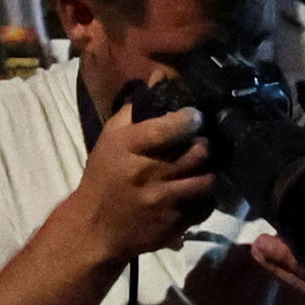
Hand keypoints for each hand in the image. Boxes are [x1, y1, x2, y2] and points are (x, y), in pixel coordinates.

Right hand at [71, 96, 222, 266]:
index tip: (195, 117)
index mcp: (130, 146)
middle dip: (204, 145)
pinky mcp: (174, 224)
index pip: (172, 127)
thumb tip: (161, 78)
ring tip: (201, 167)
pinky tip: (196, 192)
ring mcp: (164, 200)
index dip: (191, 119)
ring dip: (208, 171)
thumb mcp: (111, 137)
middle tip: (201, 143)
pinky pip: (204, 206)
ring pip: (206, 180)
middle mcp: (148, 172)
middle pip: (197, 152)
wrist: (96, 227)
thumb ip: (137, 108)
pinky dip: (204, 198)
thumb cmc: (104, 176)